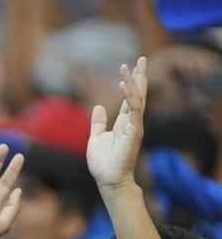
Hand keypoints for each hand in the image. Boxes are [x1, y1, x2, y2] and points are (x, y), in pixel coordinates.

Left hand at [87, 57, 146, 191]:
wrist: (108, 179)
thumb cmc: (104, 162)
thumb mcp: (96, 138)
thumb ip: (98, 122)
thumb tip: (98, 106)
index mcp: (124, 122)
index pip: (129, 98)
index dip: (130, 82)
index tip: (129, 67)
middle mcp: (132, 122)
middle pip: (138, 94)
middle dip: (140, 76)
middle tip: (142, 58)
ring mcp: (134, 126)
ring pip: (137, 99)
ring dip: (135, 82)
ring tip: (132, 66)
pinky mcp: (133, 132)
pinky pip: (134, 110)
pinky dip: (131, 96)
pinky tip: (127, 84)